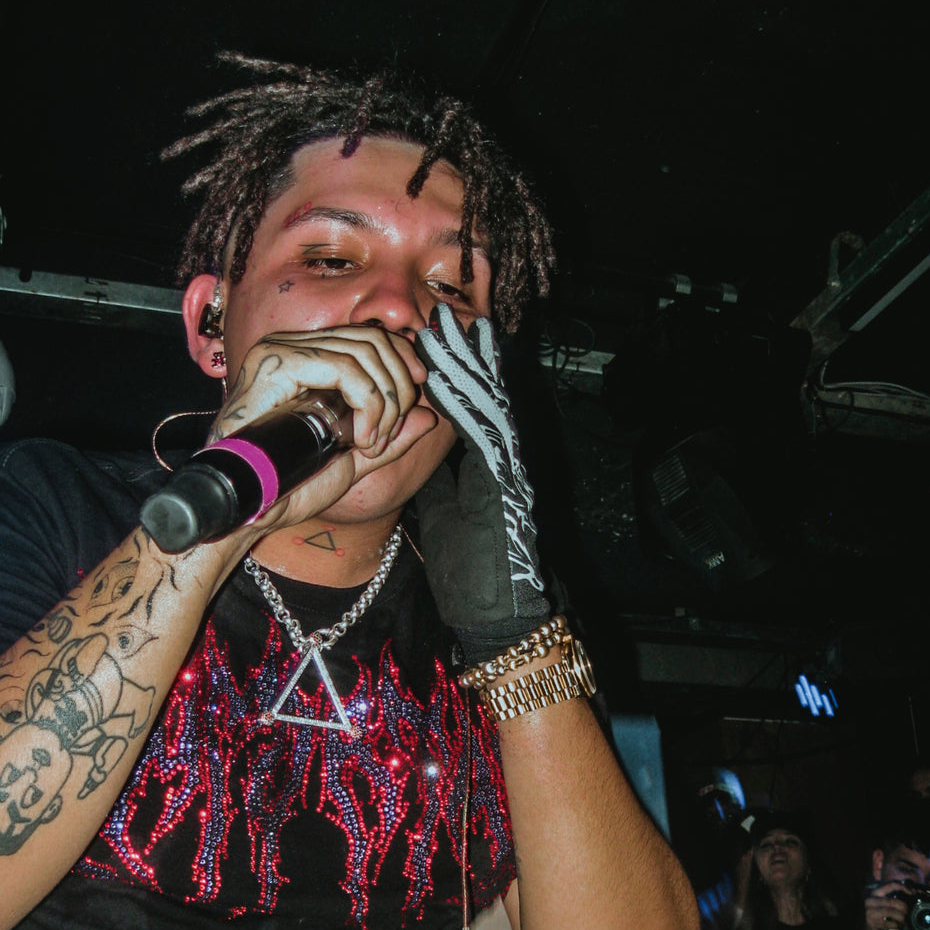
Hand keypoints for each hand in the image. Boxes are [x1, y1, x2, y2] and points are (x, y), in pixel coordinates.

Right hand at [210, 324, 437, 533]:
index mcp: (307, 360)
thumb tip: (428, 418)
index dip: (402, 361)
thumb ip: (388, 438)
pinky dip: (367, 402)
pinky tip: (361, 438)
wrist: (251, 507)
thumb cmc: (290, 485)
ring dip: (383, 401)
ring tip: (373, 442)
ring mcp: (281, 351)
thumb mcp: (352, 459)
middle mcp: (293, 346)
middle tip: (390, 433)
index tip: (416, 397)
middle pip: (371, 338)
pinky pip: (343, 368)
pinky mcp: (278, 364)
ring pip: (362, 351)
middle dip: (398, 385)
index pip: (368, 336)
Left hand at [414, 304, 548, 661]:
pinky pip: (486, 434)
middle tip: (449, 315)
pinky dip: (471, 404)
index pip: (472, 407)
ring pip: (491, 404)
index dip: (460, 370)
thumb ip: (440, 480)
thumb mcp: (449, 516)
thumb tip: (419, 447)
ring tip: (455, 329)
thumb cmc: (474, 573)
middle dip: (468, 354)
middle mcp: (504, 461)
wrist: (500, 614)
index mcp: (490, 466)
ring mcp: (509, 470)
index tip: (442, 338)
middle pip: (486, 395)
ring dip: (471, 365)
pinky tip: (455, 378)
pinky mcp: (506, 484)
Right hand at [862, 880, 912, 929]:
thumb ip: (896, 896)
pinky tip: (898, 926)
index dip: (904, 887)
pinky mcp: (872, 923)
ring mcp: (870, 912)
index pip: (891, 885)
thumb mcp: (885, 903)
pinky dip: (898, 925)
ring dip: (902, 917)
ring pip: (892, 912)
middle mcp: (870, 900)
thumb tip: (915, 891)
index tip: (912, 892)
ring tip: (903, 920)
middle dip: (904, 907)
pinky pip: (891, 924)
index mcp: (874, 892)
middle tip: (907, 912)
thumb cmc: (880, 915)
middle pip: (894, 901)